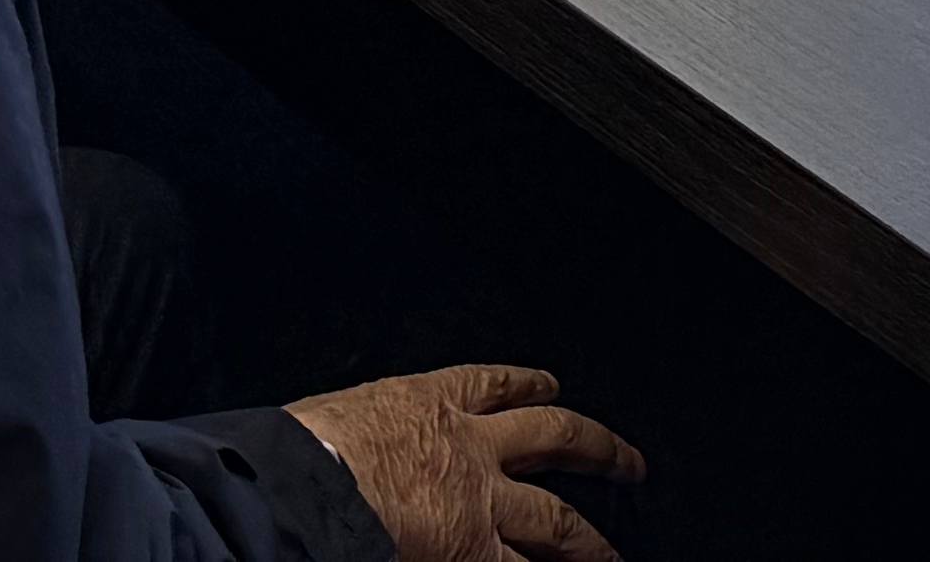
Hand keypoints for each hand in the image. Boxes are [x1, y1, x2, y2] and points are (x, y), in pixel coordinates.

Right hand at [284, 367, 640, 561]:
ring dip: (590, 543)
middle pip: (553, 439)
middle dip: (595, 449)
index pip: (491, 385)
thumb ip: (362, 434)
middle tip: (627, 463)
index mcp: (427, 402)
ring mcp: (480, 504)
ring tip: (613, 558)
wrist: (306, 485)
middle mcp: (469, 447)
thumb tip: (343, 448)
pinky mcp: (473, 552)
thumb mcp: (334, 420)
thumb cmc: (302, 450)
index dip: (527, 386)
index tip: (550, 387)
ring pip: (556, 521)